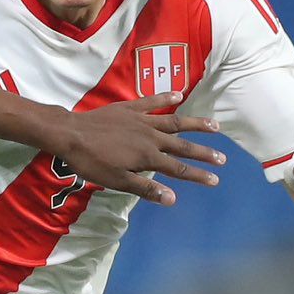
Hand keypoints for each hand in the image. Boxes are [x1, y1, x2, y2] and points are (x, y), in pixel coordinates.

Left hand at [65, 92, 224, 205]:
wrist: (70, 134)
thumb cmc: (91, 162)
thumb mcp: (118, 181)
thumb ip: (146, 188)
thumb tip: (173, 198)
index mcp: (148, 157)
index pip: (178, 169)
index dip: (197, 175)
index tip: (215, 180)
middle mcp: (150, 137)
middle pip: (182, 145)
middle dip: (203, 153)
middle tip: (222, 158)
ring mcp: (141, 120)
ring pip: (174, 121)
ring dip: (195, 123)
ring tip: (214, 125)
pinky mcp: (130, 108)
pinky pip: (152, 101)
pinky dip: (166, 97)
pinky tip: (179, 94)